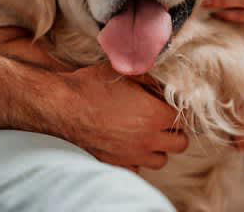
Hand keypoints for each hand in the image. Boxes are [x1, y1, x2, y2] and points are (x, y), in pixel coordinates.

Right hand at [0, 28, 187, 172]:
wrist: (62, 106)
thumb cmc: (93, 86)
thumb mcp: (125, 73)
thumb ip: (151, 77)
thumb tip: (166, 81)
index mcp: (154, 115)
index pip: (181, 117)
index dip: (177, 108)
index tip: (169, 103)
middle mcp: (147, 140)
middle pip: (180, 143)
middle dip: (176, 130)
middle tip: (163, 119)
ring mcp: (132, 155)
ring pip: (161, 160)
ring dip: (160, 147)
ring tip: (149, 133)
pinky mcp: (115, 164)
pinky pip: (138, 168)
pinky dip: (139, 159)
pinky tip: (130, 144)